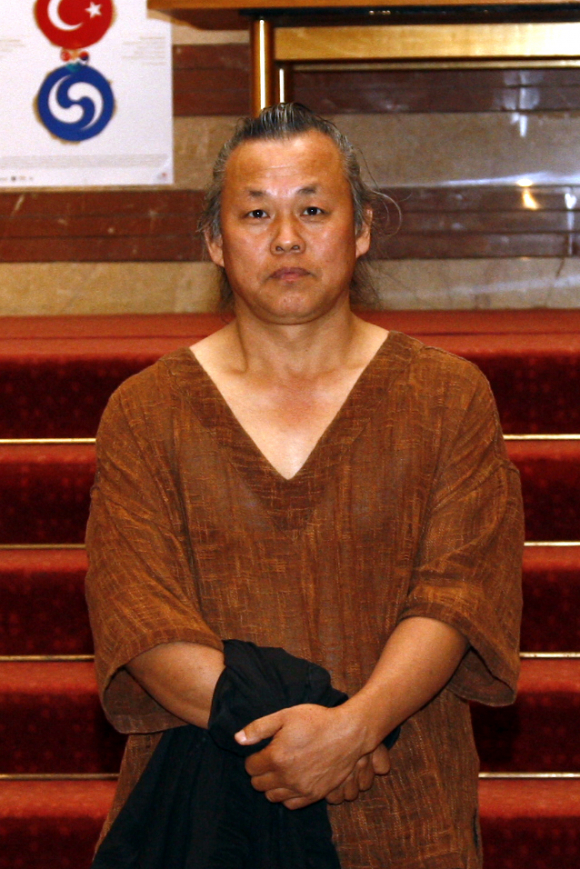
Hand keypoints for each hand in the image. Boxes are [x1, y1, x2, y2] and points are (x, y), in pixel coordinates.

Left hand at [235, 704, 389, 808]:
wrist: (348, 732)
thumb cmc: (317, 720)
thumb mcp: (285, 716)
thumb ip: (259, 728)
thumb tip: (237, 740)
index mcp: (276, 757)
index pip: (251, 767)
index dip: (253, 758)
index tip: (261, 751)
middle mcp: (286, 777)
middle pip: (258, 784)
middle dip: (259, 772)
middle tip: (269, 760)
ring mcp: (301, 788)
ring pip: (272, 796)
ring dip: (271, 785)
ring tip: (280, 770)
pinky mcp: (315, 794)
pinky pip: (291, 804)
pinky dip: (287, 795)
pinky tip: (292, 781)